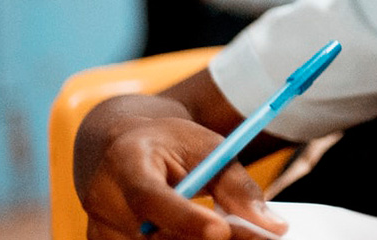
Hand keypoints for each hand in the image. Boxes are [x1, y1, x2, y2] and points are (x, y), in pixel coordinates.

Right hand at [79, 117, 287, 239]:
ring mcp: (101, 231)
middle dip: (204, 239)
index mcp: (125, 162)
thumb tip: (275, 228)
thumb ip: (238, 186)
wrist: (122, 148)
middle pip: (154, 237)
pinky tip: (207, 237)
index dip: (183, 217)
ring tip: (228, 231)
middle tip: (254, 238)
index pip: (148, 196)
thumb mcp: (206, 147)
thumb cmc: (168, 144)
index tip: (221, 230)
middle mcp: (104, 200)